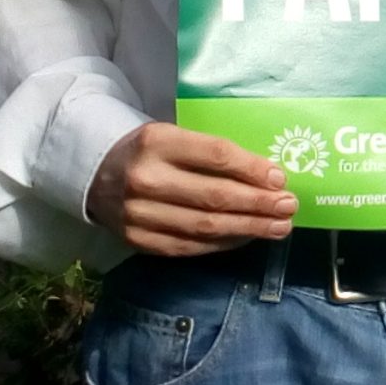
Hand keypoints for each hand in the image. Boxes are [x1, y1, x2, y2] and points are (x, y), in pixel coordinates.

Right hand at [86, 122, 297, 256]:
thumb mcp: (175, 137)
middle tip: (289, 206)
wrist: (96, 176)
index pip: (215, 156)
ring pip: (206, 227)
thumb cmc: (150, 153)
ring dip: (249, 228)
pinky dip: (224, 243)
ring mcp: (139, 214)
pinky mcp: (139, 241)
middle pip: (214, 196)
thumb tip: (268, 177)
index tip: (280, 178)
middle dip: (258, 204)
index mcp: (157, 142)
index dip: (252, 169)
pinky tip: (247, 237)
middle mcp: (146, 179)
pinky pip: (191, 246)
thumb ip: (213, 153)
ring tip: (278, 226)